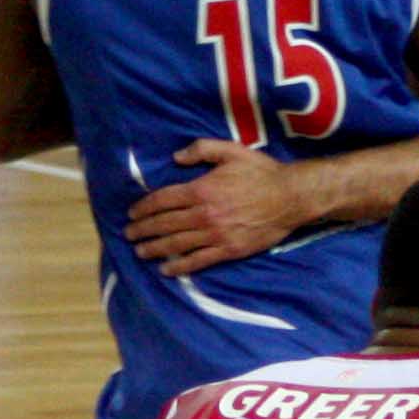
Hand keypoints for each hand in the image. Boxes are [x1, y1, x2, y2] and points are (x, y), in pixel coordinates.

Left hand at [124, 139, 305, 270]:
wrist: (290, 197)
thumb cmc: (261, 172)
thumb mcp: (232, 151)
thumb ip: (202, 149)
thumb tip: (176, 156)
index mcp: (202, 189)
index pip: (163, 200)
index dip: (144, 207)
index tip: (132, 213)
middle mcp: (204, 214)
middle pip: (165, 223)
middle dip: (143, 230)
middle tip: (128, 234)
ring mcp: (216, 234)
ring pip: (177, 243)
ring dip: (155, 248)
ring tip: (140, 251)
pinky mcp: (228, 250)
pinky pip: (198, 260)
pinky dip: (180, 266)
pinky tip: (166, 269)